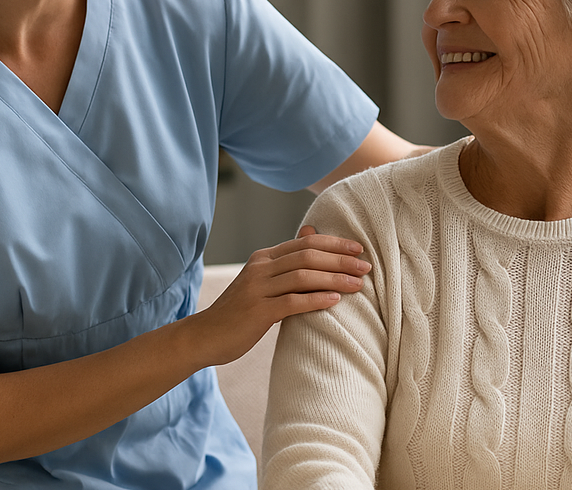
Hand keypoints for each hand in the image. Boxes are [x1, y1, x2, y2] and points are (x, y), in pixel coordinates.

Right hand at [186, 226, 369, 365]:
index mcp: (264, 257)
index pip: (305, 242)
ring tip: (358, 284)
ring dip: (335, 279)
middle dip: (340, 260)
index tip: (358, 250)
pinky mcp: (257, 312)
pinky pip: (292, 302)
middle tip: (366, 267)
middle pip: (307, 256)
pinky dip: (316, 299)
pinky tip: (335, 300)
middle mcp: (260, 268)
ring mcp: (257, 289)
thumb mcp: (262, 281)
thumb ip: (286, 263)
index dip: (334, 244)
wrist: (205, 336)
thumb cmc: (239, 311)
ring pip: (303, 276)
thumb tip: (311, 235)